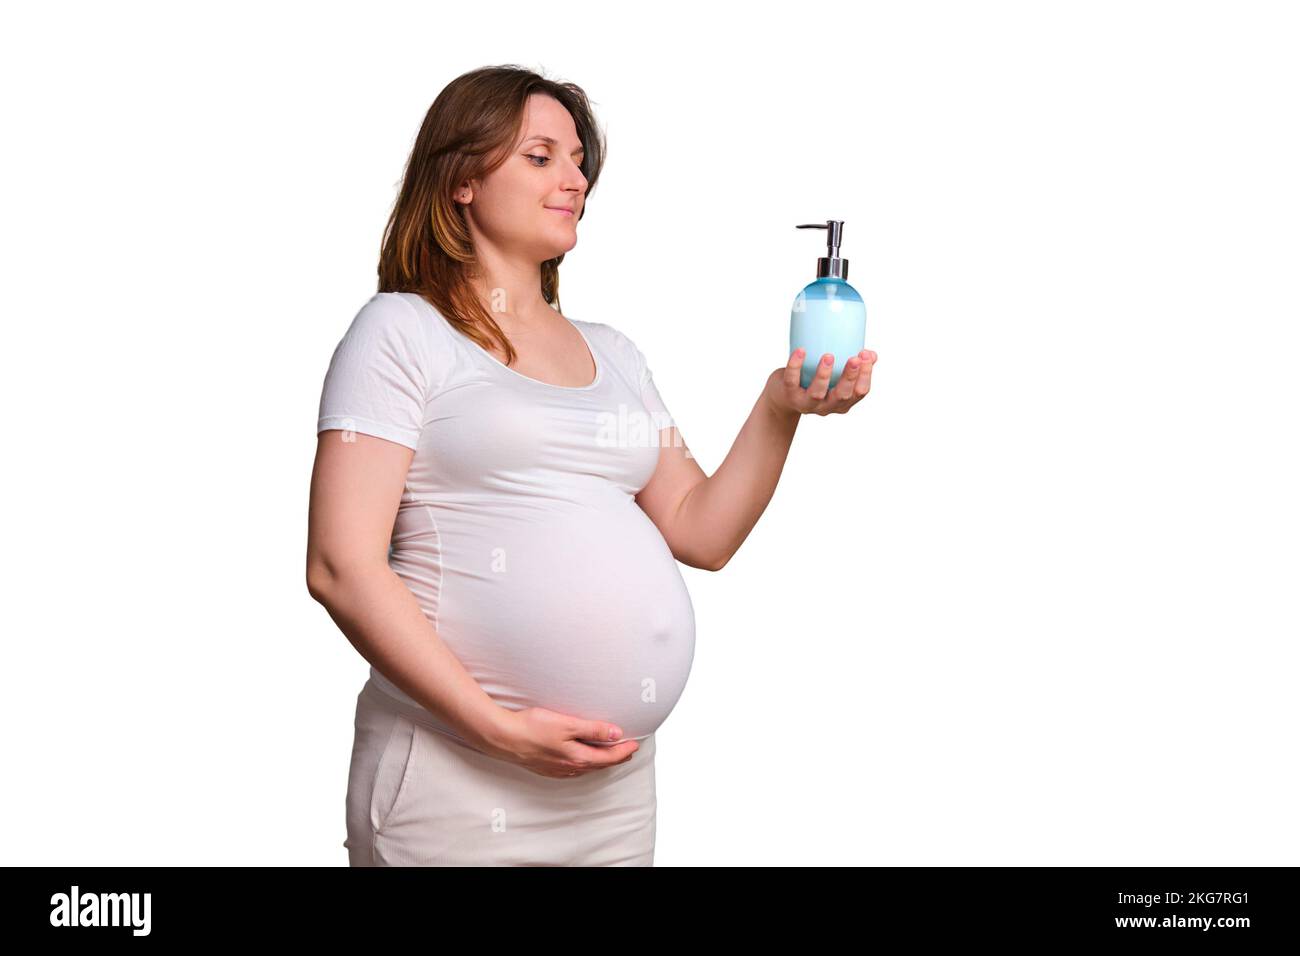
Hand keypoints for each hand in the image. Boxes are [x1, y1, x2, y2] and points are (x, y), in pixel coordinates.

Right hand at [477, 705, 640, 778]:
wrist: (503, 737)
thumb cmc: (533, 727)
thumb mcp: (567, 724)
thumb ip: (593, 729)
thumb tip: (617, 733)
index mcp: (577, 757)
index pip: (608, 756)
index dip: (624, 750)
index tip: (636, 743)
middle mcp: (569, 768)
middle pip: (599, 764)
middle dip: (616, 757)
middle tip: (628, 751)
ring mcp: (557, 770)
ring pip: (586, 768)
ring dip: (600, 761)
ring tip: (609, 755)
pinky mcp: (546, 767)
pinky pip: (573, 769)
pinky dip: (584, 764)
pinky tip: (581, 760)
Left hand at [764, 348, 877, 417]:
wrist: (782, 397)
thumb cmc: (813, 382)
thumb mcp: (835, 377)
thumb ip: (854, 366)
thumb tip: (871, 354)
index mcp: (842, 402)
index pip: (860, 392)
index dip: (866, 376)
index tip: (866, 356)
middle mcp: (827, 406)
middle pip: (842, 395)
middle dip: (850, 376)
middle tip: (855, 358)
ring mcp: (807, 403)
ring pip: (817, 392)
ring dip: (824, 374)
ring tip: (828, 356)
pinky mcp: (789, 394)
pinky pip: (792, 380)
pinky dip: (795, 365)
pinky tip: (800, 351)